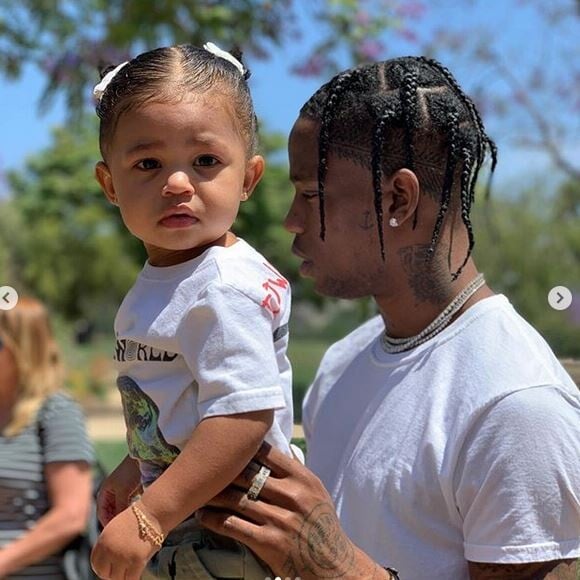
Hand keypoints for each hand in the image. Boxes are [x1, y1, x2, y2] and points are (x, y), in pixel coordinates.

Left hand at [90, 503, 157, 579]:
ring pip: (118, 578)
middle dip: (113, 574)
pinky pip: (131, 578)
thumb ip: (109, 546)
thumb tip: (109, 567)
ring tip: (133, 567)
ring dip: (125, 575)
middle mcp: (110, 549)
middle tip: (123, 570)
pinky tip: (139, 569)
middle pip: (105, 574)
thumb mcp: (116, 530)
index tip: (111, 568)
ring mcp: (123, 555)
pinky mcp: (137, 559)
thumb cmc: (137, 520)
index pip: (96, 564)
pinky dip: (135, 577)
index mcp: (103, 541)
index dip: (104, 568)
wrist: (153, 511)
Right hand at [97, 455, 140, 526]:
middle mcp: (111, 493)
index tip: (115, 534)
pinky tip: (138, 516)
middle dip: (116, 522)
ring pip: (120, 510)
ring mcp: (120, 492)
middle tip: (124, 533)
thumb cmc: (131, 472)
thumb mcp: (123, 491)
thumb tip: (118, 524)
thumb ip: (119, 507)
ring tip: (132, 526)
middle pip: (110, 513)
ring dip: (124, 517)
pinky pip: (128, 506)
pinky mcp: (131, 492)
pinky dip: (131, 511)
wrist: (144, 457)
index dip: (107, 524)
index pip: (102, 514)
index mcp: (104, 492)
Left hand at [198, 442, 382, 579]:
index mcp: (303, 479)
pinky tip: (202, 515)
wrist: (332, 562)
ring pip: (237, 499)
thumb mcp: (315, 490)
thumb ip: (293, 471)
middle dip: (224, 472)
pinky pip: (233, 525)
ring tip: (198, 492)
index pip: (268, 454)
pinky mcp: (268, 542)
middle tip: (204, 468)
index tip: (227, 449)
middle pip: (248, 475)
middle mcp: (292, 496)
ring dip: (213, 495)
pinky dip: (214, 519)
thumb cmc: (320, 522)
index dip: (244, 450)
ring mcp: (280, 519)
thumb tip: (268, 448)